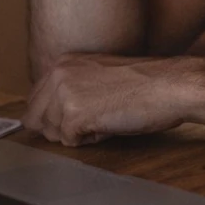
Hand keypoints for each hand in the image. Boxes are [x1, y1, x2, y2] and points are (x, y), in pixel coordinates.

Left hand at [22, 54, 188, 145]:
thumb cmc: (145, 83)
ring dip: (78, 134)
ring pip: (52, 132)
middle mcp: (58, 74)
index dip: (54, 116)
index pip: (35, 100)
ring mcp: (64, 93)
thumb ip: (71, 88)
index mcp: (63, 62)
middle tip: (94, 120)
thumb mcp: (98, 76)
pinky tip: (110, 124)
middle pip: (36, 118)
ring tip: (106, 118)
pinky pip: (70, 142)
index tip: (75, 118)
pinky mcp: (74, 114)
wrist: (170, 85)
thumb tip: (52, 117)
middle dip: (61, 127)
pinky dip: (90, 141)